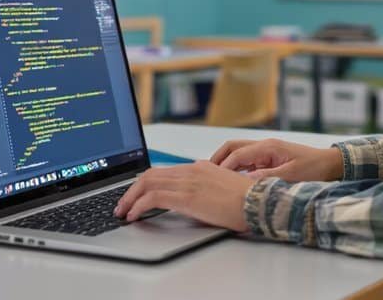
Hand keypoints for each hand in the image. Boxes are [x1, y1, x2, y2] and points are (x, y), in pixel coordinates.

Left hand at [113, 161, 253, 231]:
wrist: (260, 203)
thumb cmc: (248, 201)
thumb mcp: (223, 189)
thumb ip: (206, 188)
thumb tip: (193, 198)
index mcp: (201, 167)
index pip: (164, 170)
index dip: (145, 182)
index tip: (136, 194)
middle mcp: (192, 170)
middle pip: (151, 174)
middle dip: (131, 190)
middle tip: (122, 204)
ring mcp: (189, 181)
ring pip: (147, 183)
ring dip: (130, 198)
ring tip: (123, 211)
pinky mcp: (187, 196)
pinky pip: (153, 198)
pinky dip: (138, 205)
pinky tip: (133, 215)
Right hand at [211, 139, 343, 181]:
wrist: (330, 164)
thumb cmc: (315, 168)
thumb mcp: (292, 175)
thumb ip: (268, 178)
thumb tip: (246, 182)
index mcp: (268, 147)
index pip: (238, 154)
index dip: (223, 166)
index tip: (213, 179)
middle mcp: (264, 146)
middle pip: (233, 148)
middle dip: (217, 159)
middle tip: (205, 173)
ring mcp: (266, 152)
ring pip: (238, 154)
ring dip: (225, 164)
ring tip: (213, 178)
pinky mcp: (269, 160)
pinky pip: (247, 162)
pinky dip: (236, 169)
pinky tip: (230, 181)